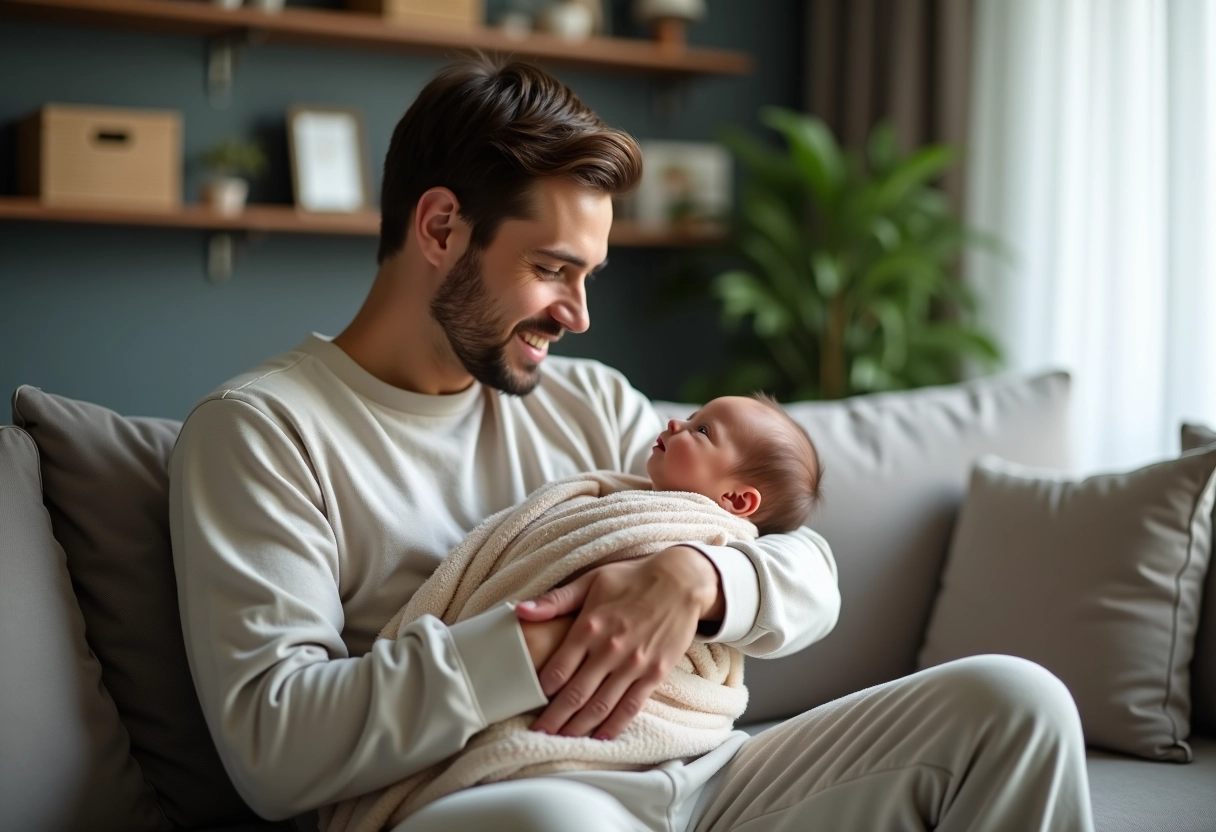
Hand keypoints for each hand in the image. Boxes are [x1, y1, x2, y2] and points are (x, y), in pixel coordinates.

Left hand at [515, 546, 721, 739]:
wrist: (681, 581)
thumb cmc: (632, 578)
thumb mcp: (591, 580)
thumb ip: (556, 600)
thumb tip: (520, 610)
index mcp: (589, 627)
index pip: (558, 669)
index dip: (540, 691)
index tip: (528, 702)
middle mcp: (609, 649)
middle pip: (575, 694)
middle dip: (554, 718)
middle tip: (538, 734)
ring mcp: (634, 665)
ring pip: (600, 706)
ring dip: (579, 728)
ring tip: (560, 741)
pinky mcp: (655, 673)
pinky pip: (631, 706)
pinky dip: (614, 726)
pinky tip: (599, 738)